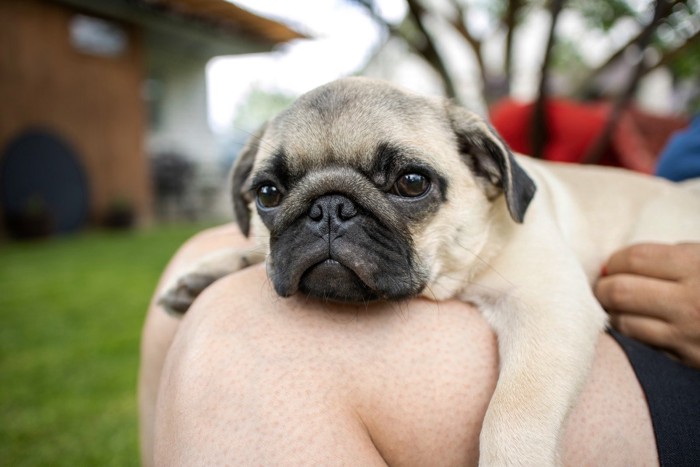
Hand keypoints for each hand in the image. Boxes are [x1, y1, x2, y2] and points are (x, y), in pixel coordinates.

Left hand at [594, 243, 699, 368]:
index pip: (634, 259)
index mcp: (699, 267)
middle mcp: (692, 302)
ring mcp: (689, 335)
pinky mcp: (689, 361)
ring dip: (612, 313)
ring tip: (615, 306)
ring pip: (623, 323)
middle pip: (619, 291)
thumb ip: (674, 258)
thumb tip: (620, 265)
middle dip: (603, 287)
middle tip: (604, 285)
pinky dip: (631, 336)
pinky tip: (634, 326)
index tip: (614, 264)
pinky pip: (643, 347)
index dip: (615, 260)